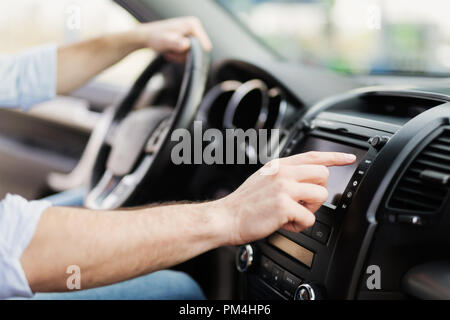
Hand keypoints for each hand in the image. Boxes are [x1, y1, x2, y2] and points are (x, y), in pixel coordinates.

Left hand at [134, 17, 211, 62]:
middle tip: (172, 53)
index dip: (193, 54)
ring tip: (169, 51)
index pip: (204, 46)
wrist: (146, 36)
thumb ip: (176, 43)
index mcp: (193, 25)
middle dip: (184, 56)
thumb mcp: (165, 41)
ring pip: (192, 55)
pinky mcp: (188, 40)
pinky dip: (178, 56)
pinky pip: (187, 54)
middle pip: (198, 52)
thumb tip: (186, 45)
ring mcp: (192, 34)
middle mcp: (195, 28)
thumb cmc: (155, 37)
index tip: (179, 52)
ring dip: (180, 57)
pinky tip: (170, 51)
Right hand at [215, 152, 355, 244]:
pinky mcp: (284, 206)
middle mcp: (283, 173)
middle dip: (319, 191)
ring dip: (311, 209)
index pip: (313, 155)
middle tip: (304, 202)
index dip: (335, 156)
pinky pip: (309, 218)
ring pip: (321, 196)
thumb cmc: (244, 204)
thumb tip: (305, 182)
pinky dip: (299, 225)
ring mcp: (284, 188)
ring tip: (293, 213)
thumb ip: (283, 176)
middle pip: (323, 175)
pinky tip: (285, 223)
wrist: (226, 217)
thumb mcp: (263, 179)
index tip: (349, 158)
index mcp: (279, 166)